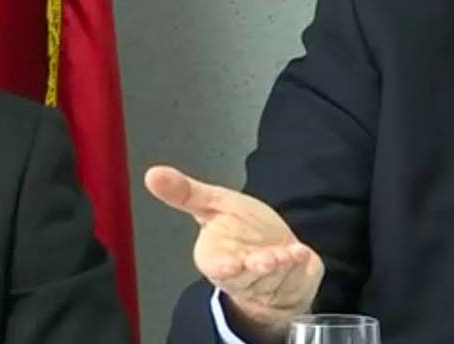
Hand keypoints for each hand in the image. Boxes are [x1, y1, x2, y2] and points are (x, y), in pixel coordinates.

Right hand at [145, 165, 323, 339]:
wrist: (276, 251)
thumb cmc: (244, 229)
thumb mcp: (216, 205)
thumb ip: (186, 193)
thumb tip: (152, 174)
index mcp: (217, 256)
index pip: (215, 266)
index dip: (223, 266)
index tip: (231, 264)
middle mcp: (241, 273)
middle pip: (246, 276)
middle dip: (255, 268)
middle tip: (263, 261)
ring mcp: (268, 281)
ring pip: (271, 277)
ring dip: (279, 266)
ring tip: (283, 255)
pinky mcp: (293, 280)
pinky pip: (295, 276)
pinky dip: (299, 265)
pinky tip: (301, 253)